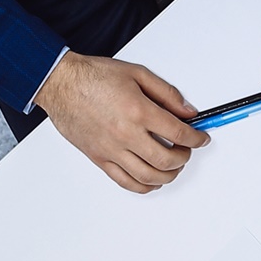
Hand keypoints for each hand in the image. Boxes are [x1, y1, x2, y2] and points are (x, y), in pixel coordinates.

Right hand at [34, 51, 210, 193]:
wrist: (59, 83)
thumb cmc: (93, 76)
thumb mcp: (137, 73)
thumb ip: (167, 94)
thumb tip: (188, 112)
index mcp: (139, 111)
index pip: (179, 134)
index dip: (197, 139)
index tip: (201, 139)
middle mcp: (126, 134)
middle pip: (167, 160)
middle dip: (184, 157)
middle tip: (185, 150)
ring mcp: (112, 150)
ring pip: (149, 177)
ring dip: (168, 175)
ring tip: (172, 166)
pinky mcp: (100, 159)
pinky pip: (126, 182)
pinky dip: (145, 186)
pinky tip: (152, 180)